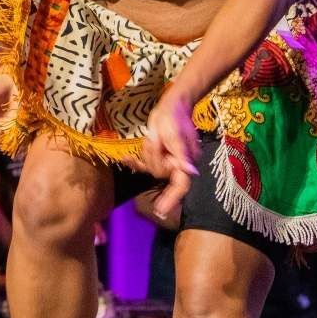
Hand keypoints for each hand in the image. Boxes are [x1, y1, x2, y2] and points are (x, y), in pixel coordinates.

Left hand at [141, 92, 200, 219]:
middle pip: (159, 172)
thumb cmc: (174, 119)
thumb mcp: (175, 135)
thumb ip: (181, 155)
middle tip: (155, 139)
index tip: (160, 211)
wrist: (171, 105)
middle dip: (153, 157)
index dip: (171, 199)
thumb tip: (191, 172)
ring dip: (147, 152)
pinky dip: (135, 161)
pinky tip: (125, 158)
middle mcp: (177, 164)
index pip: (180, 185)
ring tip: (153, 136)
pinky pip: (144, 163)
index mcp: (185, 161)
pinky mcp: (158, 154)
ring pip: (150, 167)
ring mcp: (167, 160)